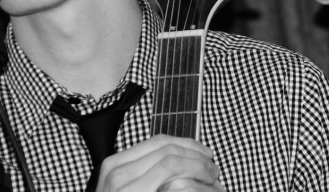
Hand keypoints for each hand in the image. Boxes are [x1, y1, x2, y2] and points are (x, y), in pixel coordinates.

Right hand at [95, 134, 223, 190]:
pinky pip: (172, 173)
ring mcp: (124, 185)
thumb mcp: (135, 190)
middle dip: (196, 154)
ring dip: (198, 164)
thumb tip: (186, 156)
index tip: (204, 153)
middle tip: (213, 167)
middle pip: (167, 148)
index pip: (158, 142)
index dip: (187, 144)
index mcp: (115, 165)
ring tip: (212, 176)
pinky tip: (205, 184)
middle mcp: (116, 172)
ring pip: (171, 159)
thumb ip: (151, 174)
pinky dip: (194, 174)